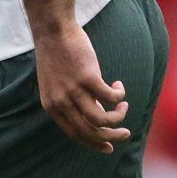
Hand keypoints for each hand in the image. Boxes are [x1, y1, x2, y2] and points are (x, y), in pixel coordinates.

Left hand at [32, 23, 130, 152]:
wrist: (53, 30)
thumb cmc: (57, 55)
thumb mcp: (58, 84)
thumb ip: (72, 101)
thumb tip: (97, 113)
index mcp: (52, 107)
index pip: (74, 134)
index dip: (93, 143)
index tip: (108, 147)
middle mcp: (61, 102)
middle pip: (89, 131)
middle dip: (110, 137)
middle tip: (125, 134)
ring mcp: (73, 90)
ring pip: (102, 119)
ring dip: (118, 118)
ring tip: (124, 107)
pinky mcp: (87, 77)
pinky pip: (110, 97)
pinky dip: (119, 95)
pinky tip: (119, 86)